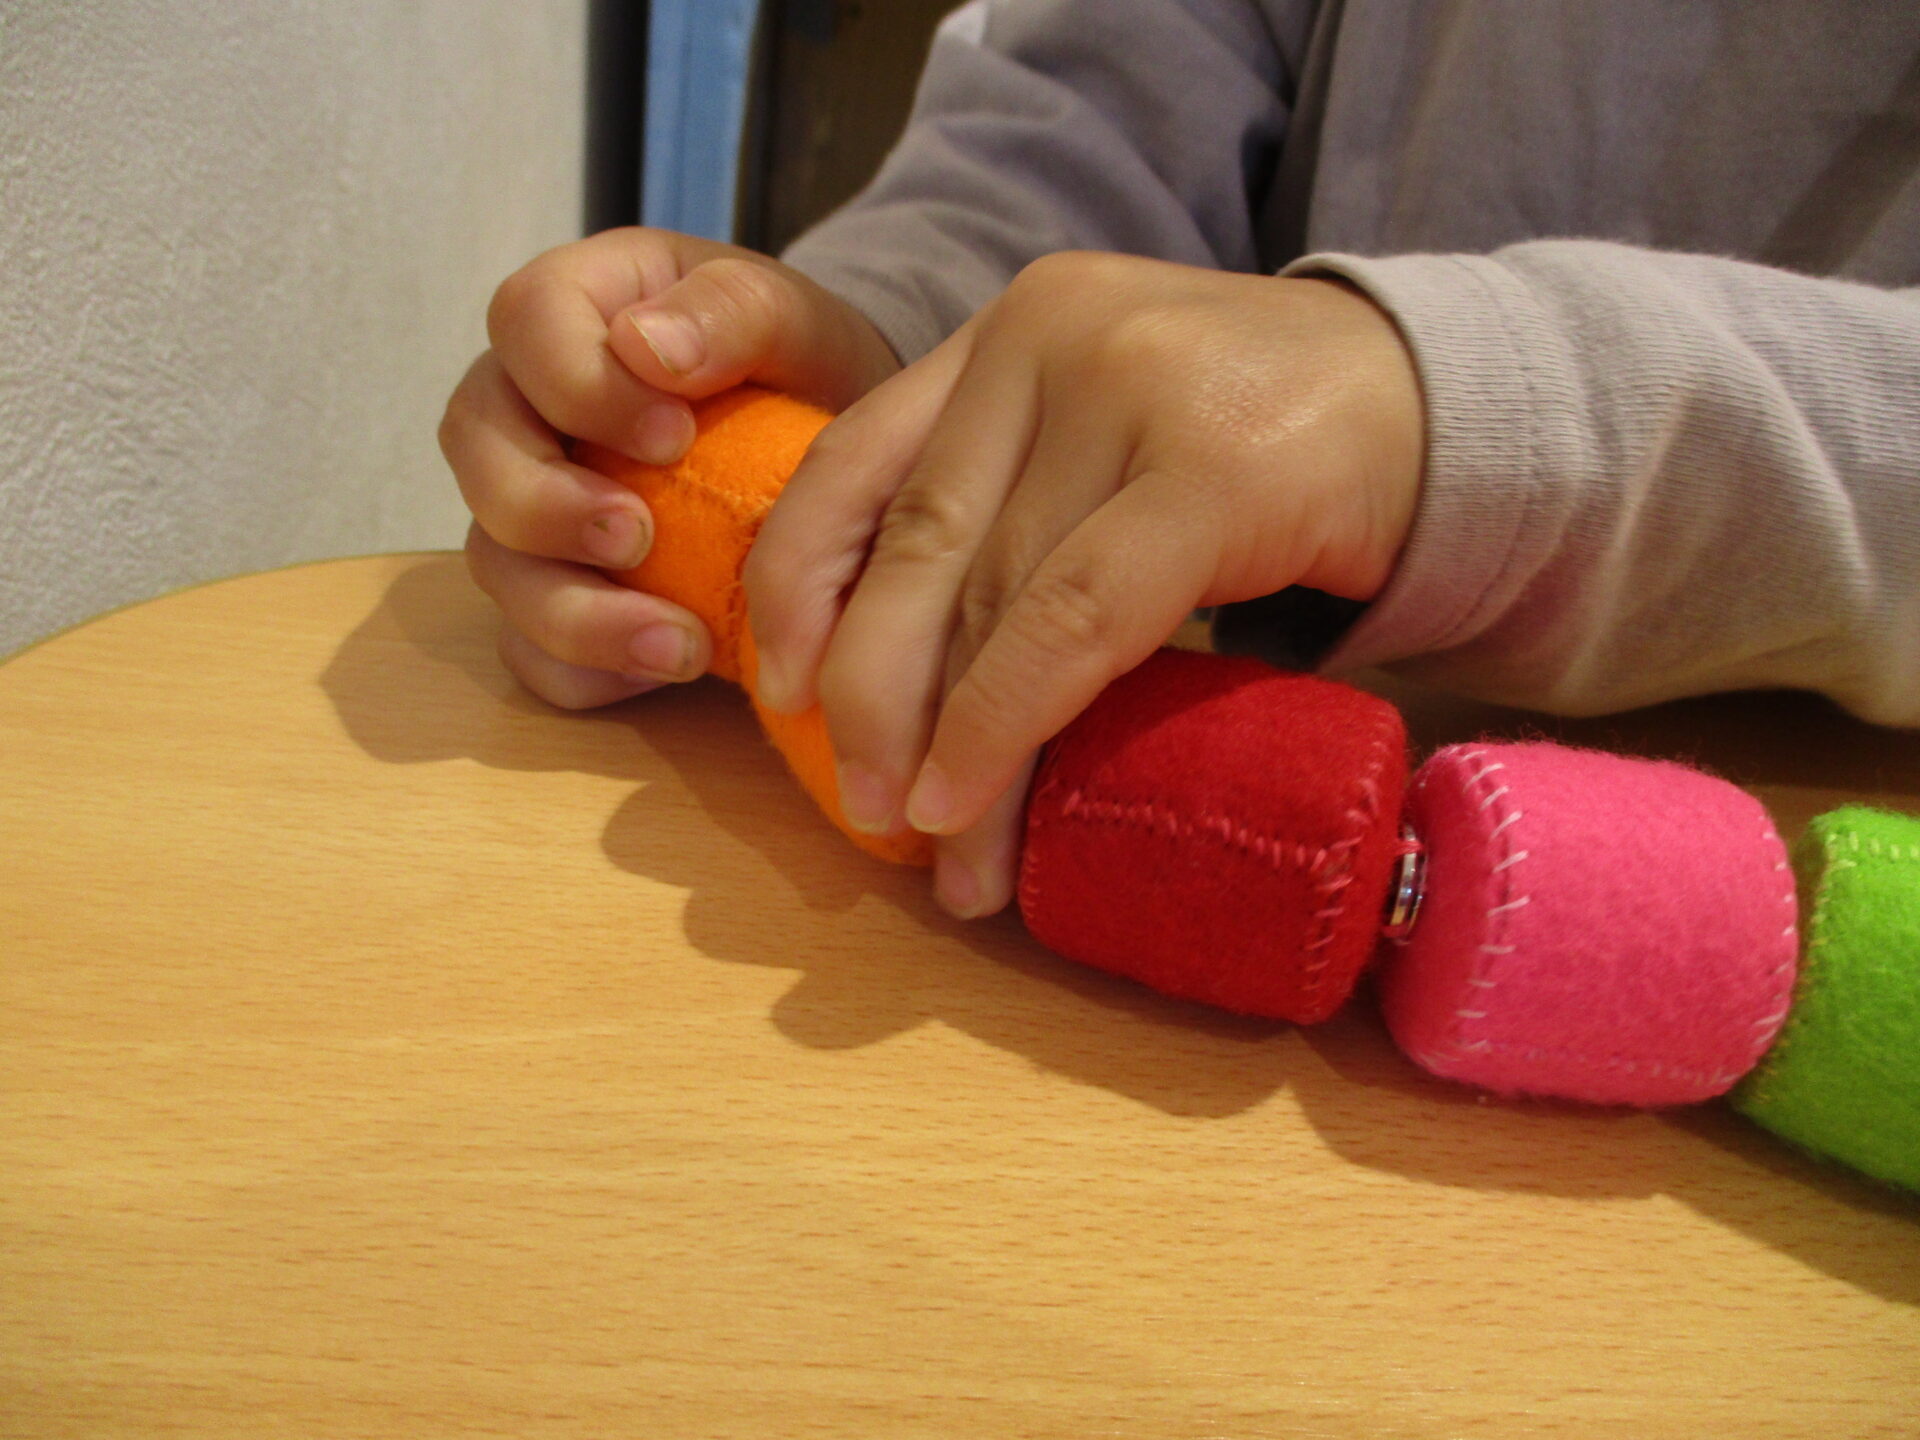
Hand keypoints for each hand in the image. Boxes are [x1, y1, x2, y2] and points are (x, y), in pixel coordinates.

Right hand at [440, 227, 899, 708]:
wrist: (833, 451)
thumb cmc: (800, 366)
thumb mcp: (791, 317)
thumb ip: (732, 309)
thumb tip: (645, 347)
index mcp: (575, 308)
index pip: (525, 323)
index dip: (579, 385)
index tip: (674, 437)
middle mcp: (528, 404)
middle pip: (477, 450)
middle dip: (546, 507)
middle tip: (639, 537)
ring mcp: (531, 503)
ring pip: (496, 562)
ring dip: (574, 614)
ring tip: (680, 644)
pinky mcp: (557, 588)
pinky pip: (528, 646)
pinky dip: (584, 670)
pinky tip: (661, 671)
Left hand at [743, 252, 1423, 917]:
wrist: (1442, 403)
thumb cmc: (1259, 446)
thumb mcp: (1108, 443)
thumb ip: (1013, 504)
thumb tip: (904, 684)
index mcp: (1005, 332)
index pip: (853, 459)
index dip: (795, 586)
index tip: (780, 693)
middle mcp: (1046, 338)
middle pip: (915, 541)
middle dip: (869, 696)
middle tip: (865, 811)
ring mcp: (1128, 389)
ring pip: (989, 597)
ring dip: (949, 747)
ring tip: (945, 854)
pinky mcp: (1212, 468)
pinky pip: (1075, 620)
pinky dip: (1010, 721)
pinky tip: (980, 797)